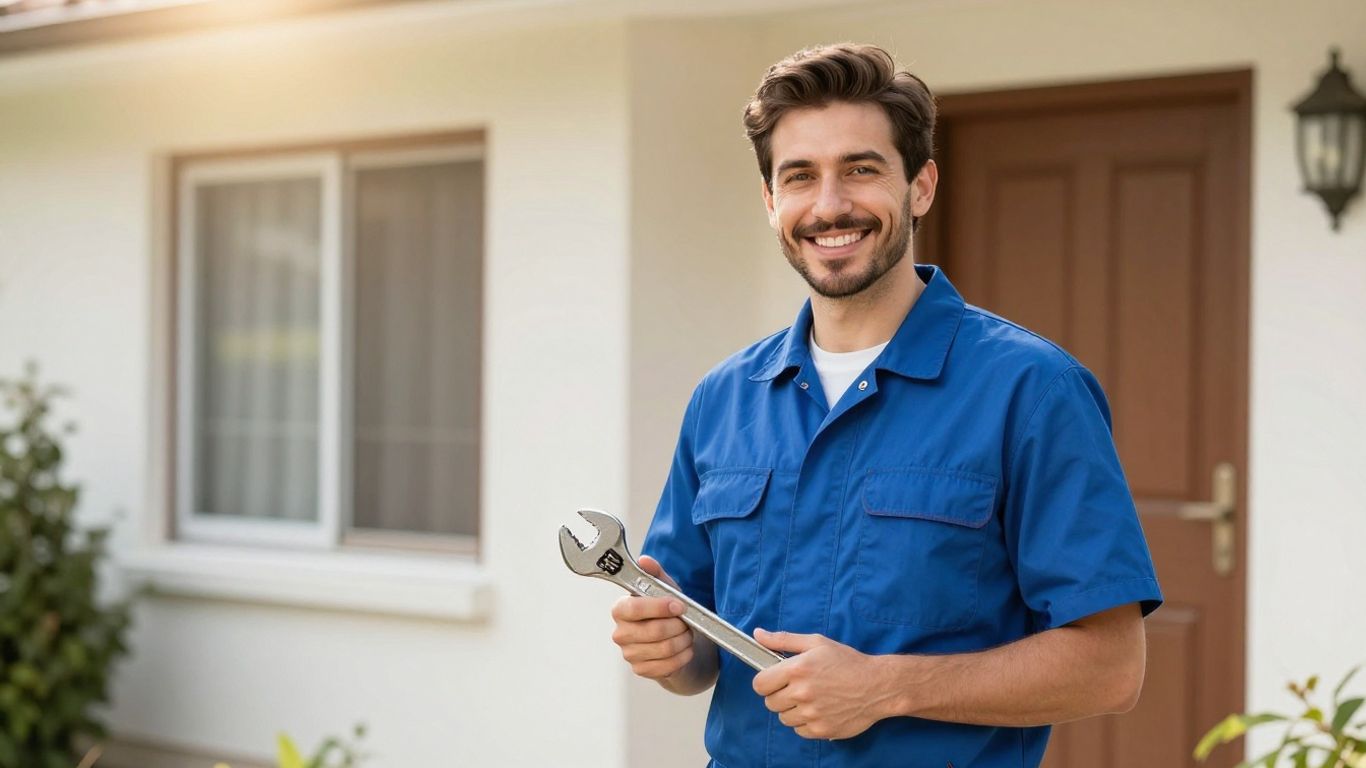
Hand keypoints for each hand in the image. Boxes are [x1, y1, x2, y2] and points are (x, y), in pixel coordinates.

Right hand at [609, 555, 694, 679]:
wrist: (676, 642)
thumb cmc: (668, 614)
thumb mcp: (665, 589)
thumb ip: (655, 574)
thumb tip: (644, 560)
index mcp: (621, 609)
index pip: (633, 609)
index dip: (659, 607)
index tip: (679, 605)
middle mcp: (621, 633)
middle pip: (653, 631)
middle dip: (678, 626)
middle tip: (686, 622)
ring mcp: (629, 654)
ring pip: (664, 649)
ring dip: (683, 641)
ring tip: (687, 634)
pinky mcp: (641, 671)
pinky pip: (668, 666)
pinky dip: (683, 656)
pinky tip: (684, 649)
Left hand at [752, 629, 892, 739]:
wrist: (877, 685)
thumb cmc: (848, 661)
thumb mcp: (816, 643)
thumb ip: (783, 640)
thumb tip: (758, 634)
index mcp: (797, 669)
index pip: (760, 684)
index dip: (765, 681)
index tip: (774, 680)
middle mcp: (802, 693)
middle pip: (770, 703)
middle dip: (779, 695)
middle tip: (796, 688)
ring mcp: (811, 713)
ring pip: (784, 718)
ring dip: (792, 710)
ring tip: (810, 699)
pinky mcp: (821, 729)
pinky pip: (799, 730)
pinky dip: (805, 722)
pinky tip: (819, 710)